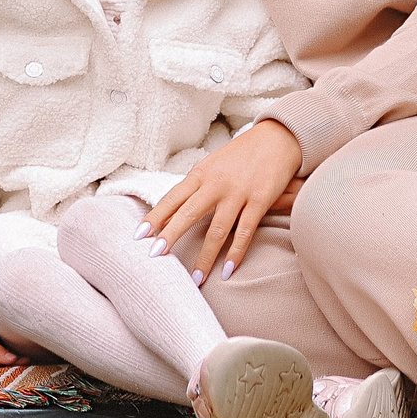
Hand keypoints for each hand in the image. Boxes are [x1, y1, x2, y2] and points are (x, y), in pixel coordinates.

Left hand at [145, 120, 302, 281]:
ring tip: (195, 279)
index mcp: (201, 173)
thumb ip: (195, 186)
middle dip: (170, 236)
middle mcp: (216, 183)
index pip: (172, 198)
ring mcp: (238, 193)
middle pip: (188, 214)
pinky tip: (227, 270)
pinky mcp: (259, 200)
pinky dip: (235, 253)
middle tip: (155, 257)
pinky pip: (245, 232)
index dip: (155, 217)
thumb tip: (172, 210)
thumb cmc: (241, 154)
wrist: (278, 138)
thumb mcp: (213, 164)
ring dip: (205, 257)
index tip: (138, 235)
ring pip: (217, 230)